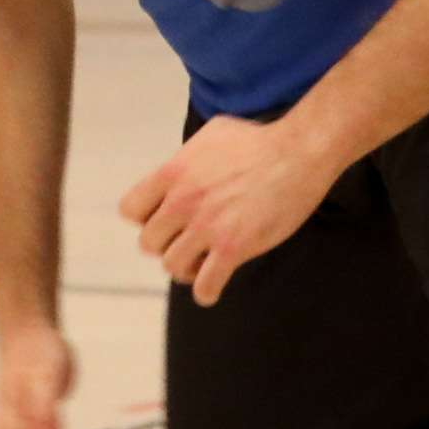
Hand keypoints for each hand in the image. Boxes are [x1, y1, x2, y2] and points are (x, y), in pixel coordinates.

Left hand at [119, 112, 338, 304]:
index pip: (130, 210)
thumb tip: (179, 169)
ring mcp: (206, 226)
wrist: (298, 153)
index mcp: (172, 174)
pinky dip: (206, 292)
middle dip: (167, 243)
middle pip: (149, 243)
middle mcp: (182, 202)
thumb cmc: (258, 140)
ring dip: (185, 268)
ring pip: (172, 266)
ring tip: (202, 262)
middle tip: (188, 241)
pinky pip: (205, 284)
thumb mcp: (209, 136)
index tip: (165, 219)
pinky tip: (212, 288)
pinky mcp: (233, 247)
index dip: (145, 218)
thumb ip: (186, 157)